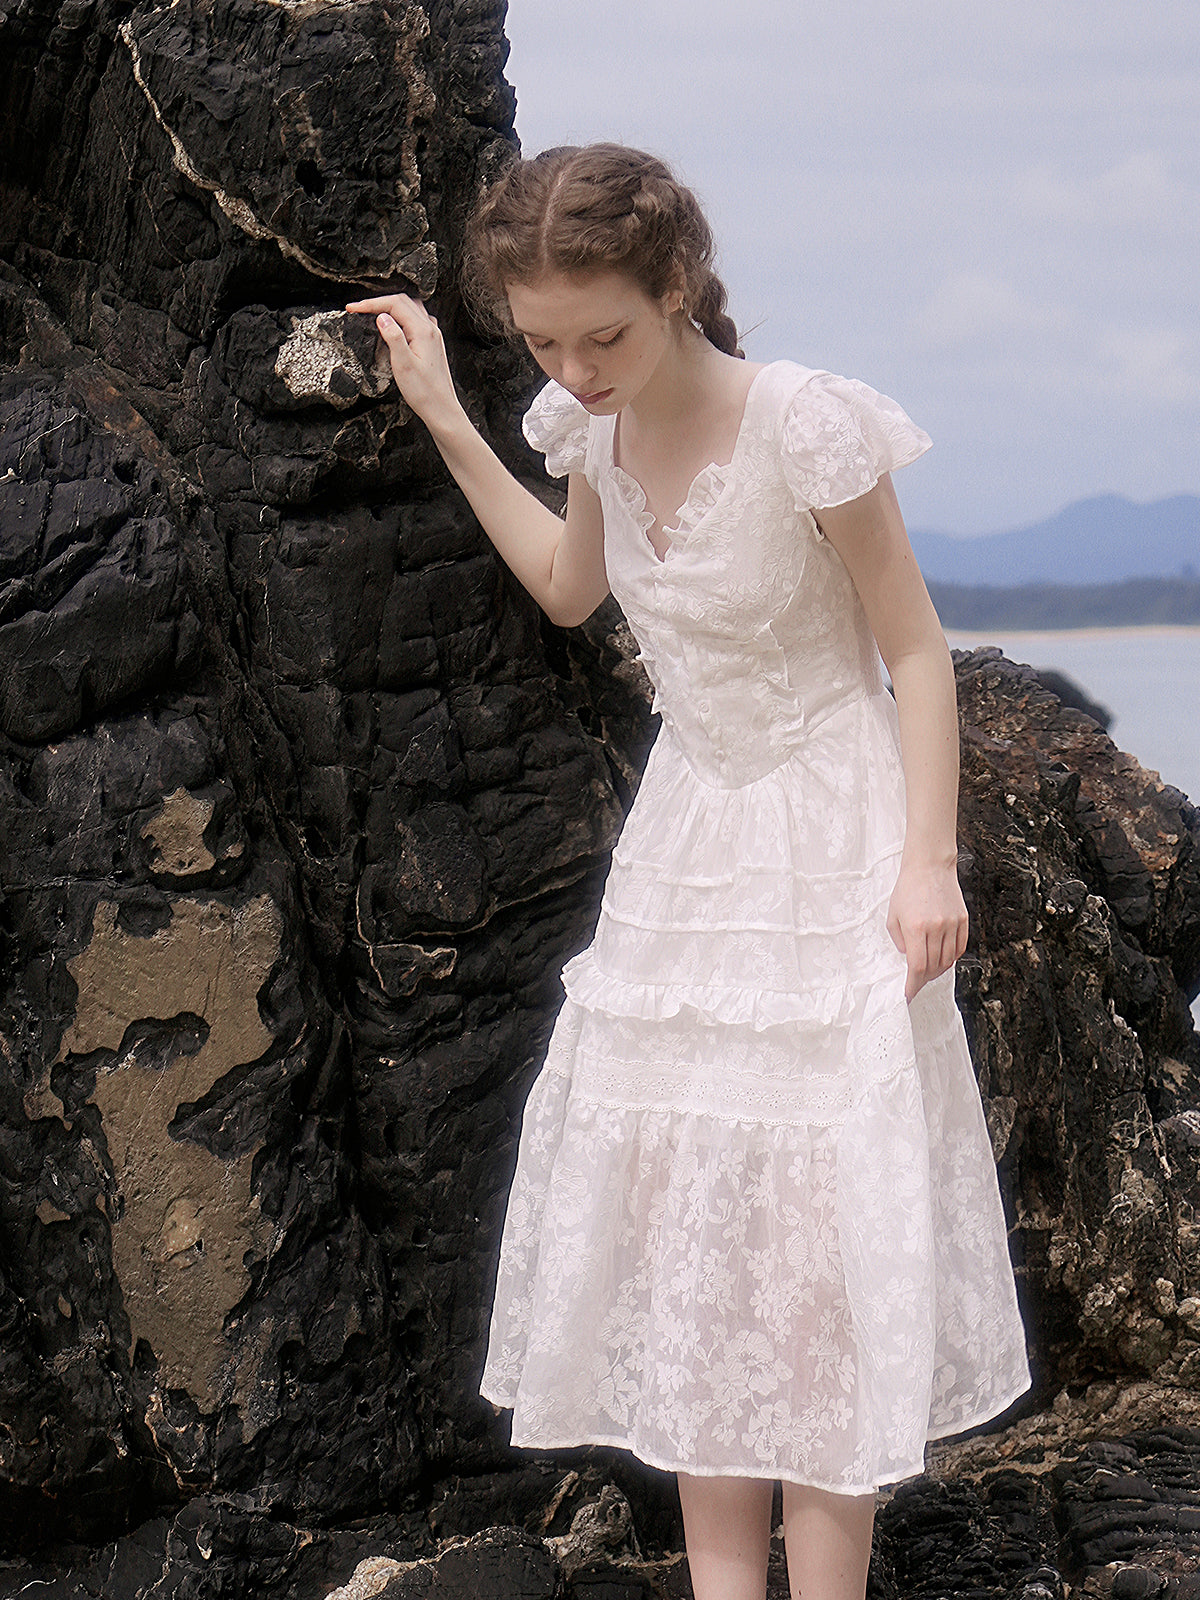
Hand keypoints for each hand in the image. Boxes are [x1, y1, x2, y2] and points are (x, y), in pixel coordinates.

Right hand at [344, 293, 462, 433]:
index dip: (371, 303)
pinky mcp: (432, 343)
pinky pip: (417, 319)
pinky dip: (402, 315)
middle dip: (378, 302)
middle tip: (359, 309)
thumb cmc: (424, 392)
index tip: (353, 308)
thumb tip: (382, 317)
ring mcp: (433, 335)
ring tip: (373, 312)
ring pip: (411, 308)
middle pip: (403, 301)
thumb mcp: (403, 365)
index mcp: (423, 331)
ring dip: (390, 306)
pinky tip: (395, 324)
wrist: (441, 409)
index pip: (394, 304)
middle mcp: (430, 329)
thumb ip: (393, 337)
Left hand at [886, 855, 968, 1001]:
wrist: (930, 866)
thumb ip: (898, 940)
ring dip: (938, 970)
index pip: (917, 967)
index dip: (913, 985)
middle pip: (934, 967)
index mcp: (916, 928)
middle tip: (917, 982)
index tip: (909, 994)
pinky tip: (943, 957)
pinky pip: (959, 948)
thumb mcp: (893, 915)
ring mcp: (952, 924)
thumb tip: (908, 958)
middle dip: (924, 979)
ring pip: (948, 960)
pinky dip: (951, 957)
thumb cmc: (908, 889)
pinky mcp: (962, 920)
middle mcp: (936, 928)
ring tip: (929, 970)